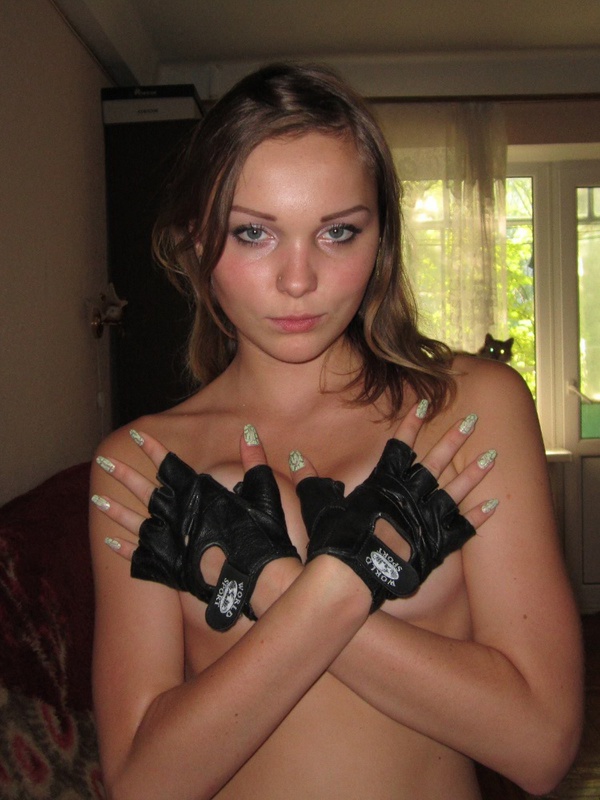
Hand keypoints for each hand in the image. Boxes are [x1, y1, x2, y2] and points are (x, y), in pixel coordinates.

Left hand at [92, 428, 300, 631]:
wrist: (257, 577)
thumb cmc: (263, 534)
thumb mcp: (263, 491)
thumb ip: (254, 460)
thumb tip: (248, 432)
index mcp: (199, 494)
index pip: (171, 465)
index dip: (154, 449)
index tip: (138, 435)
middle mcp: (179, 515)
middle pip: (145, 490)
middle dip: (124, 473)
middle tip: (103, 461)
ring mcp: (171, 541)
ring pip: (135, 521)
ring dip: (115, 509)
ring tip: (96, 498)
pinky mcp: (170, 566)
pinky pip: (140, 555)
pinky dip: (123, 548)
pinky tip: (108, 541)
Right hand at [292, 403, 497, 610]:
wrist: (353, 575)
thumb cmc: (335, 539)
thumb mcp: (320, 504)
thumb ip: (311, 480)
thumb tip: (296, 457)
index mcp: (383, 482)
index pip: (400, 445)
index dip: (411, 424)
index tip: (424, 405)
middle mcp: (409, 494)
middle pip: (437, 460)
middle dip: (455, 439)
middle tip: (473, 420)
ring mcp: (426, 518)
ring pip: (456, 489)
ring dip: (475, 472)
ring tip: (495, 455)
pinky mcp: (437, 544)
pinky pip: (463, 527)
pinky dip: (478, 517)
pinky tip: (494, 505)